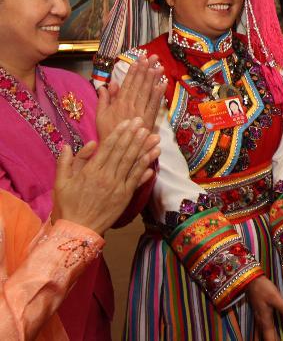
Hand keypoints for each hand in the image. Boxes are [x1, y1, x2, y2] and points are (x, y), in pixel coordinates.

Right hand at [53, 117, 160, 233]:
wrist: (78, 230)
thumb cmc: (67, 206)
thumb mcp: (60, 183)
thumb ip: (65, 162)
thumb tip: (69, 145)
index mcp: (90, 171)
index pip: (107, 147)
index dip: (118, 133)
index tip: (127, 122)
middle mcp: (105, 176)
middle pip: (121, 152)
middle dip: (132, 135)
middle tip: (141, 121)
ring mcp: (116, 187)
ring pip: (131, 163)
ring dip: (143, 147)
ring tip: (151, 134)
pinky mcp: (124, 197)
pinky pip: (136, 179)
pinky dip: (145, 167)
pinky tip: (152, 156)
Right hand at [96, 55, 164, 139]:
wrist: (117, 150)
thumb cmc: (107, 132)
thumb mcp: (100, 115)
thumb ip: (104, 100)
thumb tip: (107, 85)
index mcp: (119, 103)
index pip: (128, 83)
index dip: (134, 71)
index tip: (139, 60)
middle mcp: (131, 105)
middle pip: (140, 84)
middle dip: (146, 69)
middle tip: (152, 57)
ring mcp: (141, 112)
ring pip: (148, 92)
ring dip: (153, 78)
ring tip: (159, 66)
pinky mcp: (149, 120)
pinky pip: (155, 105)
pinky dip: (159, 95)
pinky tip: (163, 85)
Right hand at [246, 276, 282, 340]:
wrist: (252, 281)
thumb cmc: (263, 289)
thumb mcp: (275, 297)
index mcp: (265, 320)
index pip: (269, 338)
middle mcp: (260, 321)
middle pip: (264, 338)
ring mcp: (258, 318)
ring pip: (260, 334)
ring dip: (264, 339)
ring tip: (271, 340)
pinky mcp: (258, 314)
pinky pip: (259, 329)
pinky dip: (262, 334)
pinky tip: (265, 334)